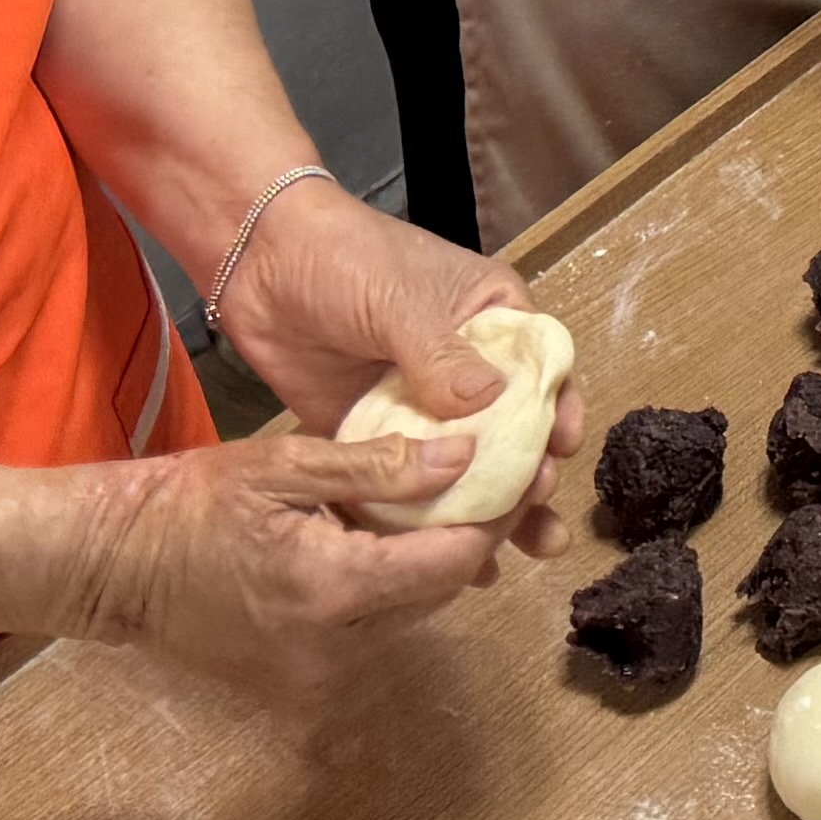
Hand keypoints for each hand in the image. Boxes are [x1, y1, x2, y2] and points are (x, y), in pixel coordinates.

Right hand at [46, 422, 524, 702]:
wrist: (112, 568)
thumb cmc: (191, 503)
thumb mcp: (284, 465)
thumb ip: (377, 465)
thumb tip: (465, 458)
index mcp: (331, 589)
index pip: (451, 560)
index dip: (492, 515)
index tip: (516, 469)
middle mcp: (334, 647)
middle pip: (437, 592)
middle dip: (467, 536)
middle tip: (486, 478)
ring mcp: (315, 675)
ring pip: (409, 614)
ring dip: (427, 563)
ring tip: (436, 502)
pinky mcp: (299, 681)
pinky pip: (371, 630)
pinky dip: (386, 587)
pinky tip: (380, 541)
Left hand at [220, 181, 581, 544]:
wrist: (258, 263)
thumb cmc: (344, 257)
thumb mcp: (401, 299)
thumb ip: (443, 354)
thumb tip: (494, 403)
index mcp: (488, 317)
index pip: (541, 367)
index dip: (559, 409)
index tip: (562, 451)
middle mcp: (462, 367)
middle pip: (512, 427)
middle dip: (530, 475)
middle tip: (534, 515)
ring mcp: (419, 405)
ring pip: (464, 465)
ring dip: (489, 510)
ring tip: (515, 555)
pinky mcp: (373, 436)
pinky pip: (405, 483)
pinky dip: (426, 520)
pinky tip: (448, 561)